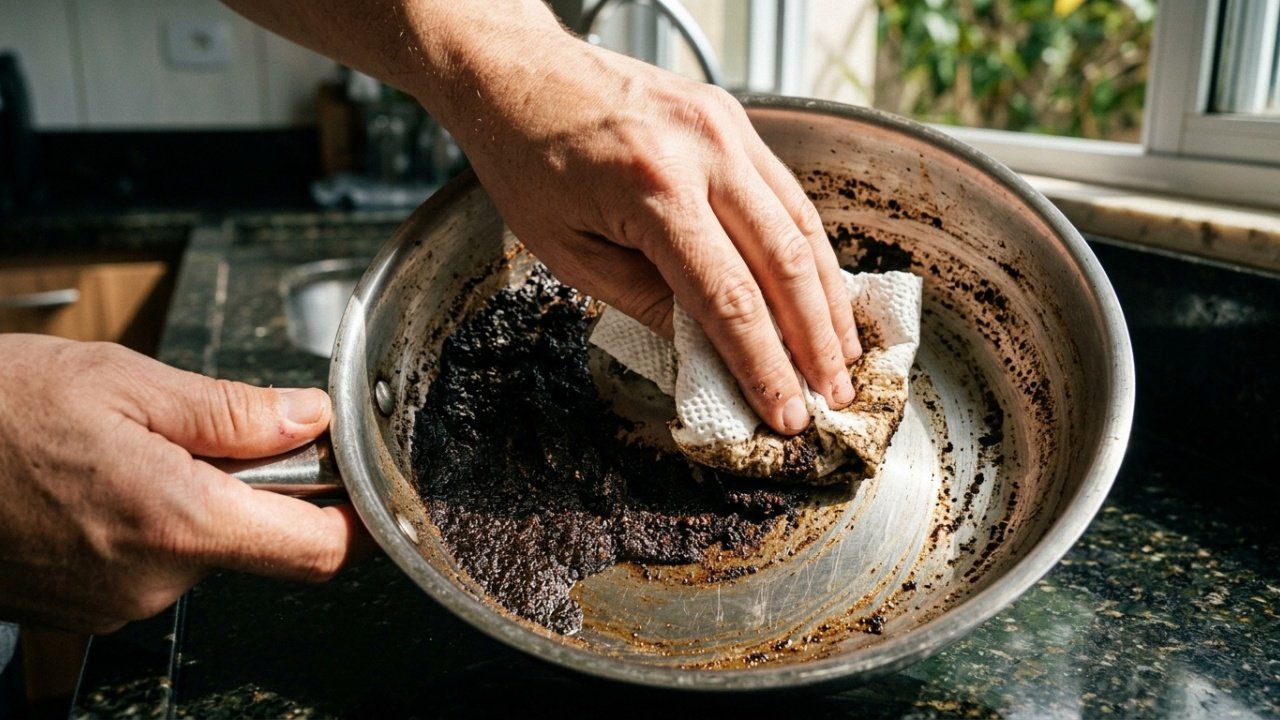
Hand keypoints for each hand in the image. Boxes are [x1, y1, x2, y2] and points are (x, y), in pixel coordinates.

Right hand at [0, 334, 365, 633]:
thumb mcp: (125, 380)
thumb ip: (234, 411)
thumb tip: (311, 419)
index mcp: (179, 522)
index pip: (318, 552)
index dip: (355, 518)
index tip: (355, 482)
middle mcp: (153, 582)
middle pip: (260, 542)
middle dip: (253, 485)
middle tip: (200, 429)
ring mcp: (115, 605)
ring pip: (202, 550)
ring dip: (192, 499)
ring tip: (125, 449)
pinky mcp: (84, 609)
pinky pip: (151, 565)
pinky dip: (148, 522)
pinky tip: (96, 481)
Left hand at [220, 0, 860, 434]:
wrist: (516, 74)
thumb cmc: (527, 161)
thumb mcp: (569, 252)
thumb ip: (646, 302)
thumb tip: (709, 350)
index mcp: (654, 190)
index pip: (729, 298)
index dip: (765, 364)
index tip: (786, 413)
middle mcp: (704, 153)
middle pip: (784, 263)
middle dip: (815, 341)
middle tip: (833, 397)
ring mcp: (726, 129)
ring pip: (801, 226)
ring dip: (829, 298)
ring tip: (843, 356)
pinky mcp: (733, 119)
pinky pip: (787, 193)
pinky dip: (811, 248)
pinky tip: (822, 290)